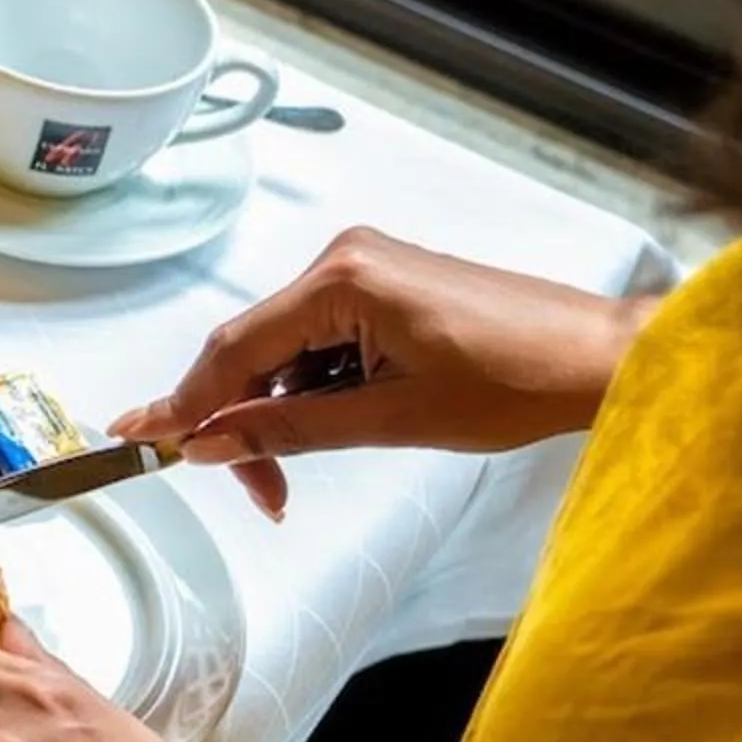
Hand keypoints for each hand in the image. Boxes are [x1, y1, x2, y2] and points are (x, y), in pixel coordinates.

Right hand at [108, 227, 655, 518]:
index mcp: (344, 279)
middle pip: (253, 347)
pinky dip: (309, 388)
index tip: (142, 441)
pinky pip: (318, 339)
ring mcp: (365, 267)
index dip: (186, 402)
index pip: (236, 350)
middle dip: (235, 417)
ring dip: (275, 409)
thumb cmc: (516, 383)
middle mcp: (344, 259)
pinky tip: (322, 425)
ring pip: (284, 348)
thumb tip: (211, 445)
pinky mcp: (385, 284)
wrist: (598, 360)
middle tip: (235, 482)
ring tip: (285, 472)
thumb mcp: (392, 419)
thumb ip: (291, 430)